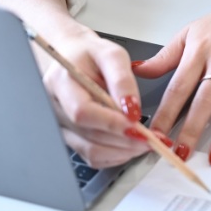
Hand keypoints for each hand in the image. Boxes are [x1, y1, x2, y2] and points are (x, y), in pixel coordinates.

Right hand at [42, 26, 150, 167]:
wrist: (74, 57)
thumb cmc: (92, 54)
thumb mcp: (112, 54)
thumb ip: (122, 80)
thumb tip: (132, 109)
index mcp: (61, 83)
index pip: (83, 112)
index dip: (112, 123)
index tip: (138, 126)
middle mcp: (57, 108)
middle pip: (89, 135)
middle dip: (124, 140)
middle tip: (153, 139)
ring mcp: (62, 125)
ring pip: (91, 150)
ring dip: (123, 151)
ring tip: (147, 142)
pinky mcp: (71, 137)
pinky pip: (92, 155)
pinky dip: (115, 155)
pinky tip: (131, 145)